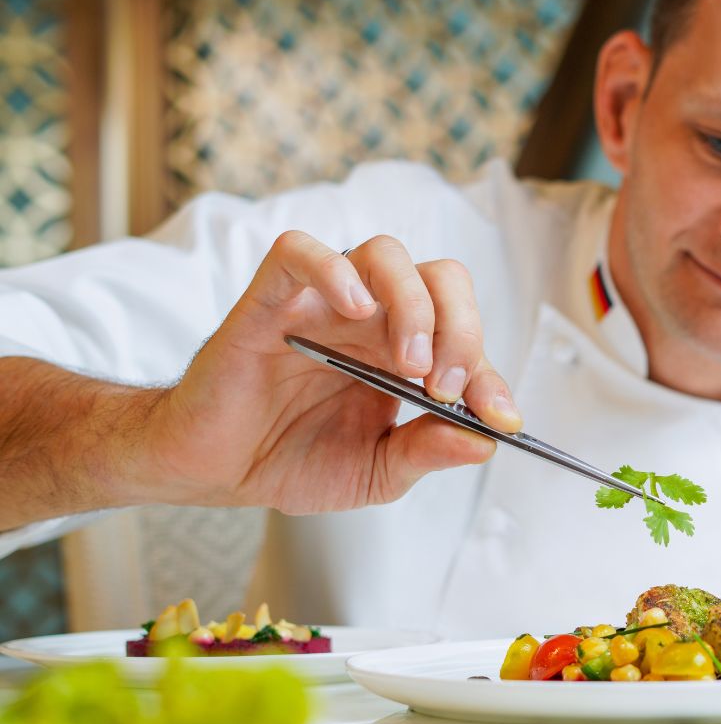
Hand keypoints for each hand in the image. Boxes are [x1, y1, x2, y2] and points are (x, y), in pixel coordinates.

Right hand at [140, 231, 520, 513]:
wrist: (215, 470)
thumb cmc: (292, 460)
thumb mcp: (375, 471)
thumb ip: (427, 452)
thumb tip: (484, 442)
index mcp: (404, 351)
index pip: (465, 337)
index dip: (491, 376)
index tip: (502, 419)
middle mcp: (372, 318)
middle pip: (440, 279)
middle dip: (462, 329)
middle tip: (447, 388)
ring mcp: (323, 304)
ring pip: (383, 254)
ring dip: (413, 303)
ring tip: (409, 363)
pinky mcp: (269, 300)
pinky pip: (300, 252)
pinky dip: (333, 268)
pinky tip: (353, 309)